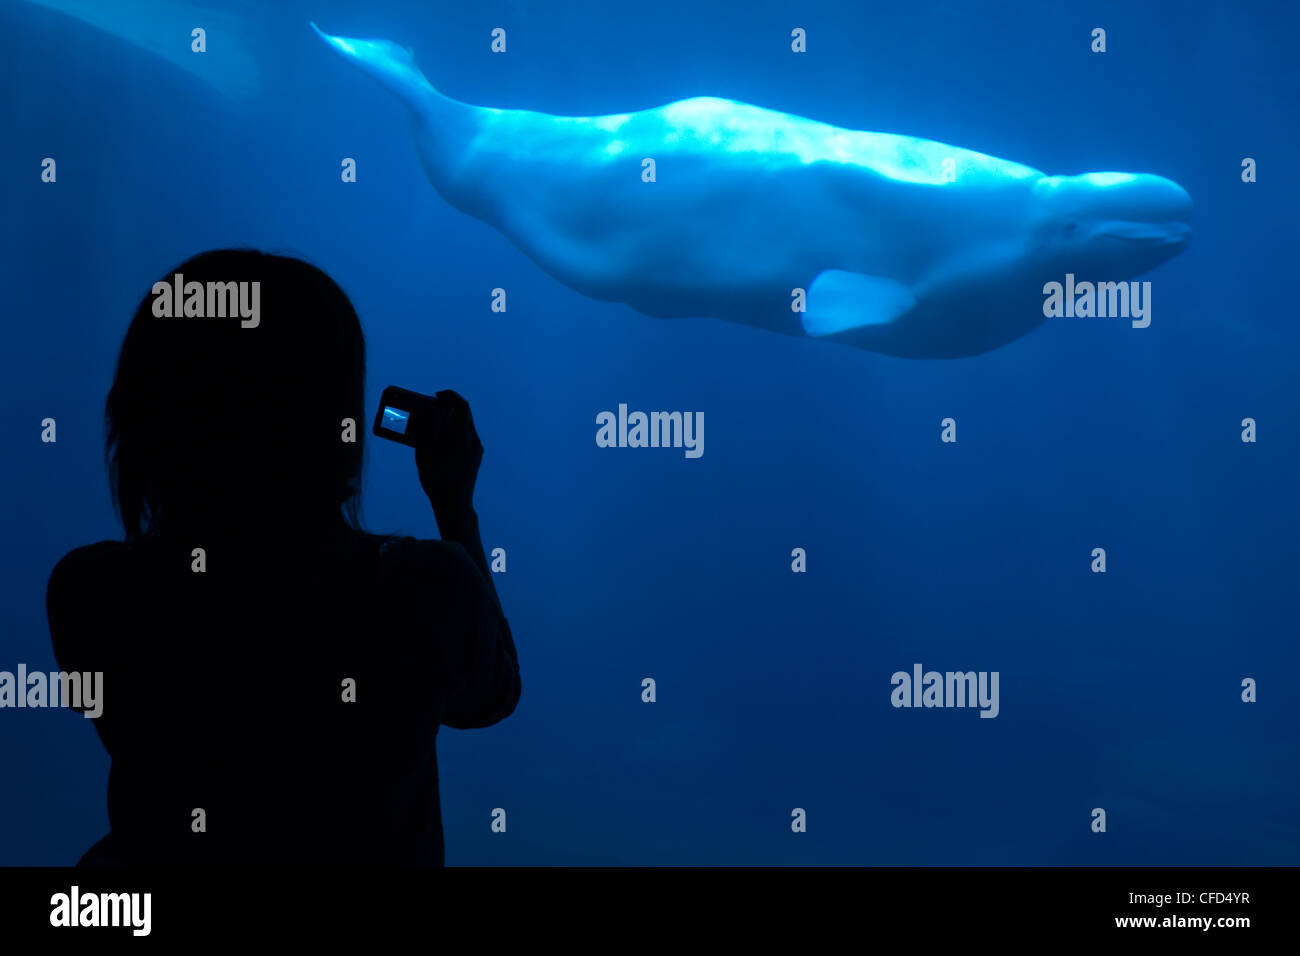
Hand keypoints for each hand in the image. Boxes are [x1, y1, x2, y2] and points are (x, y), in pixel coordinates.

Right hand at [414, 390, 482, 522]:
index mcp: (461, 436)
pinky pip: (466, 437)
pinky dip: (454, 432)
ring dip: (450, 421)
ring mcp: (477, 449)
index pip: (461, 405)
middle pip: (464, 414)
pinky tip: (440, 440)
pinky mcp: (476, 457)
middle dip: (448, 407)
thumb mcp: (425, 451)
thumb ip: (428, 427)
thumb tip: (430, 409)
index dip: (450, 396)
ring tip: (432, 426)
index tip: (437, 396)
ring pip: (465, 426)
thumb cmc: (436, 479)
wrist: (454, 503)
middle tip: (431, 408)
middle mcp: (473, 440)